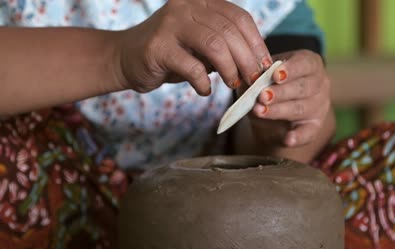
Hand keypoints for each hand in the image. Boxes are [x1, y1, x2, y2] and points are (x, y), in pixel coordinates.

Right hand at [115, 0, 271, 94]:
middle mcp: (187, 6)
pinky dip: (204, 83)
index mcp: (202, 2)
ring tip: (233, 84)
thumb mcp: (202, 45)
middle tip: (253, 80)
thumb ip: (226, 48)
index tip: (265, 66)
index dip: (257, 43)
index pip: (240, 18)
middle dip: (247, 60)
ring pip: (215, 45)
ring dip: (230, 70)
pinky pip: (192, 67)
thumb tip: (260, 65)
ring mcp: (170, 24)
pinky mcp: (158, 47)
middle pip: (230, 31)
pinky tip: (204, 90)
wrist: (125, 57)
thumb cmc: (172, 53)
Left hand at [244, 49, 331, 147]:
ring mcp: (319, 106)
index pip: (305, 63)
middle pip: (303, 88)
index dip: (291, 69)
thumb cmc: (269, 82)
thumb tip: (251, 77)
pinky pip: (308, 133)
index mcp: (309, 64)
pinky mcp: (314, 126)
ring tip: (260, 112)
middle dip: (281, 93)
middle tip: (262, 96)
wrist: (274, 106)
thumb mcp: (264, 73)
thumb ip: (258, 74)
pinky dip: (298, 137)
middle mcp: (319, 83)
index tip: (274, 75)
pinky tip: (288, 139)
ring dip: (279, 111)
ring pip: (301, 108)